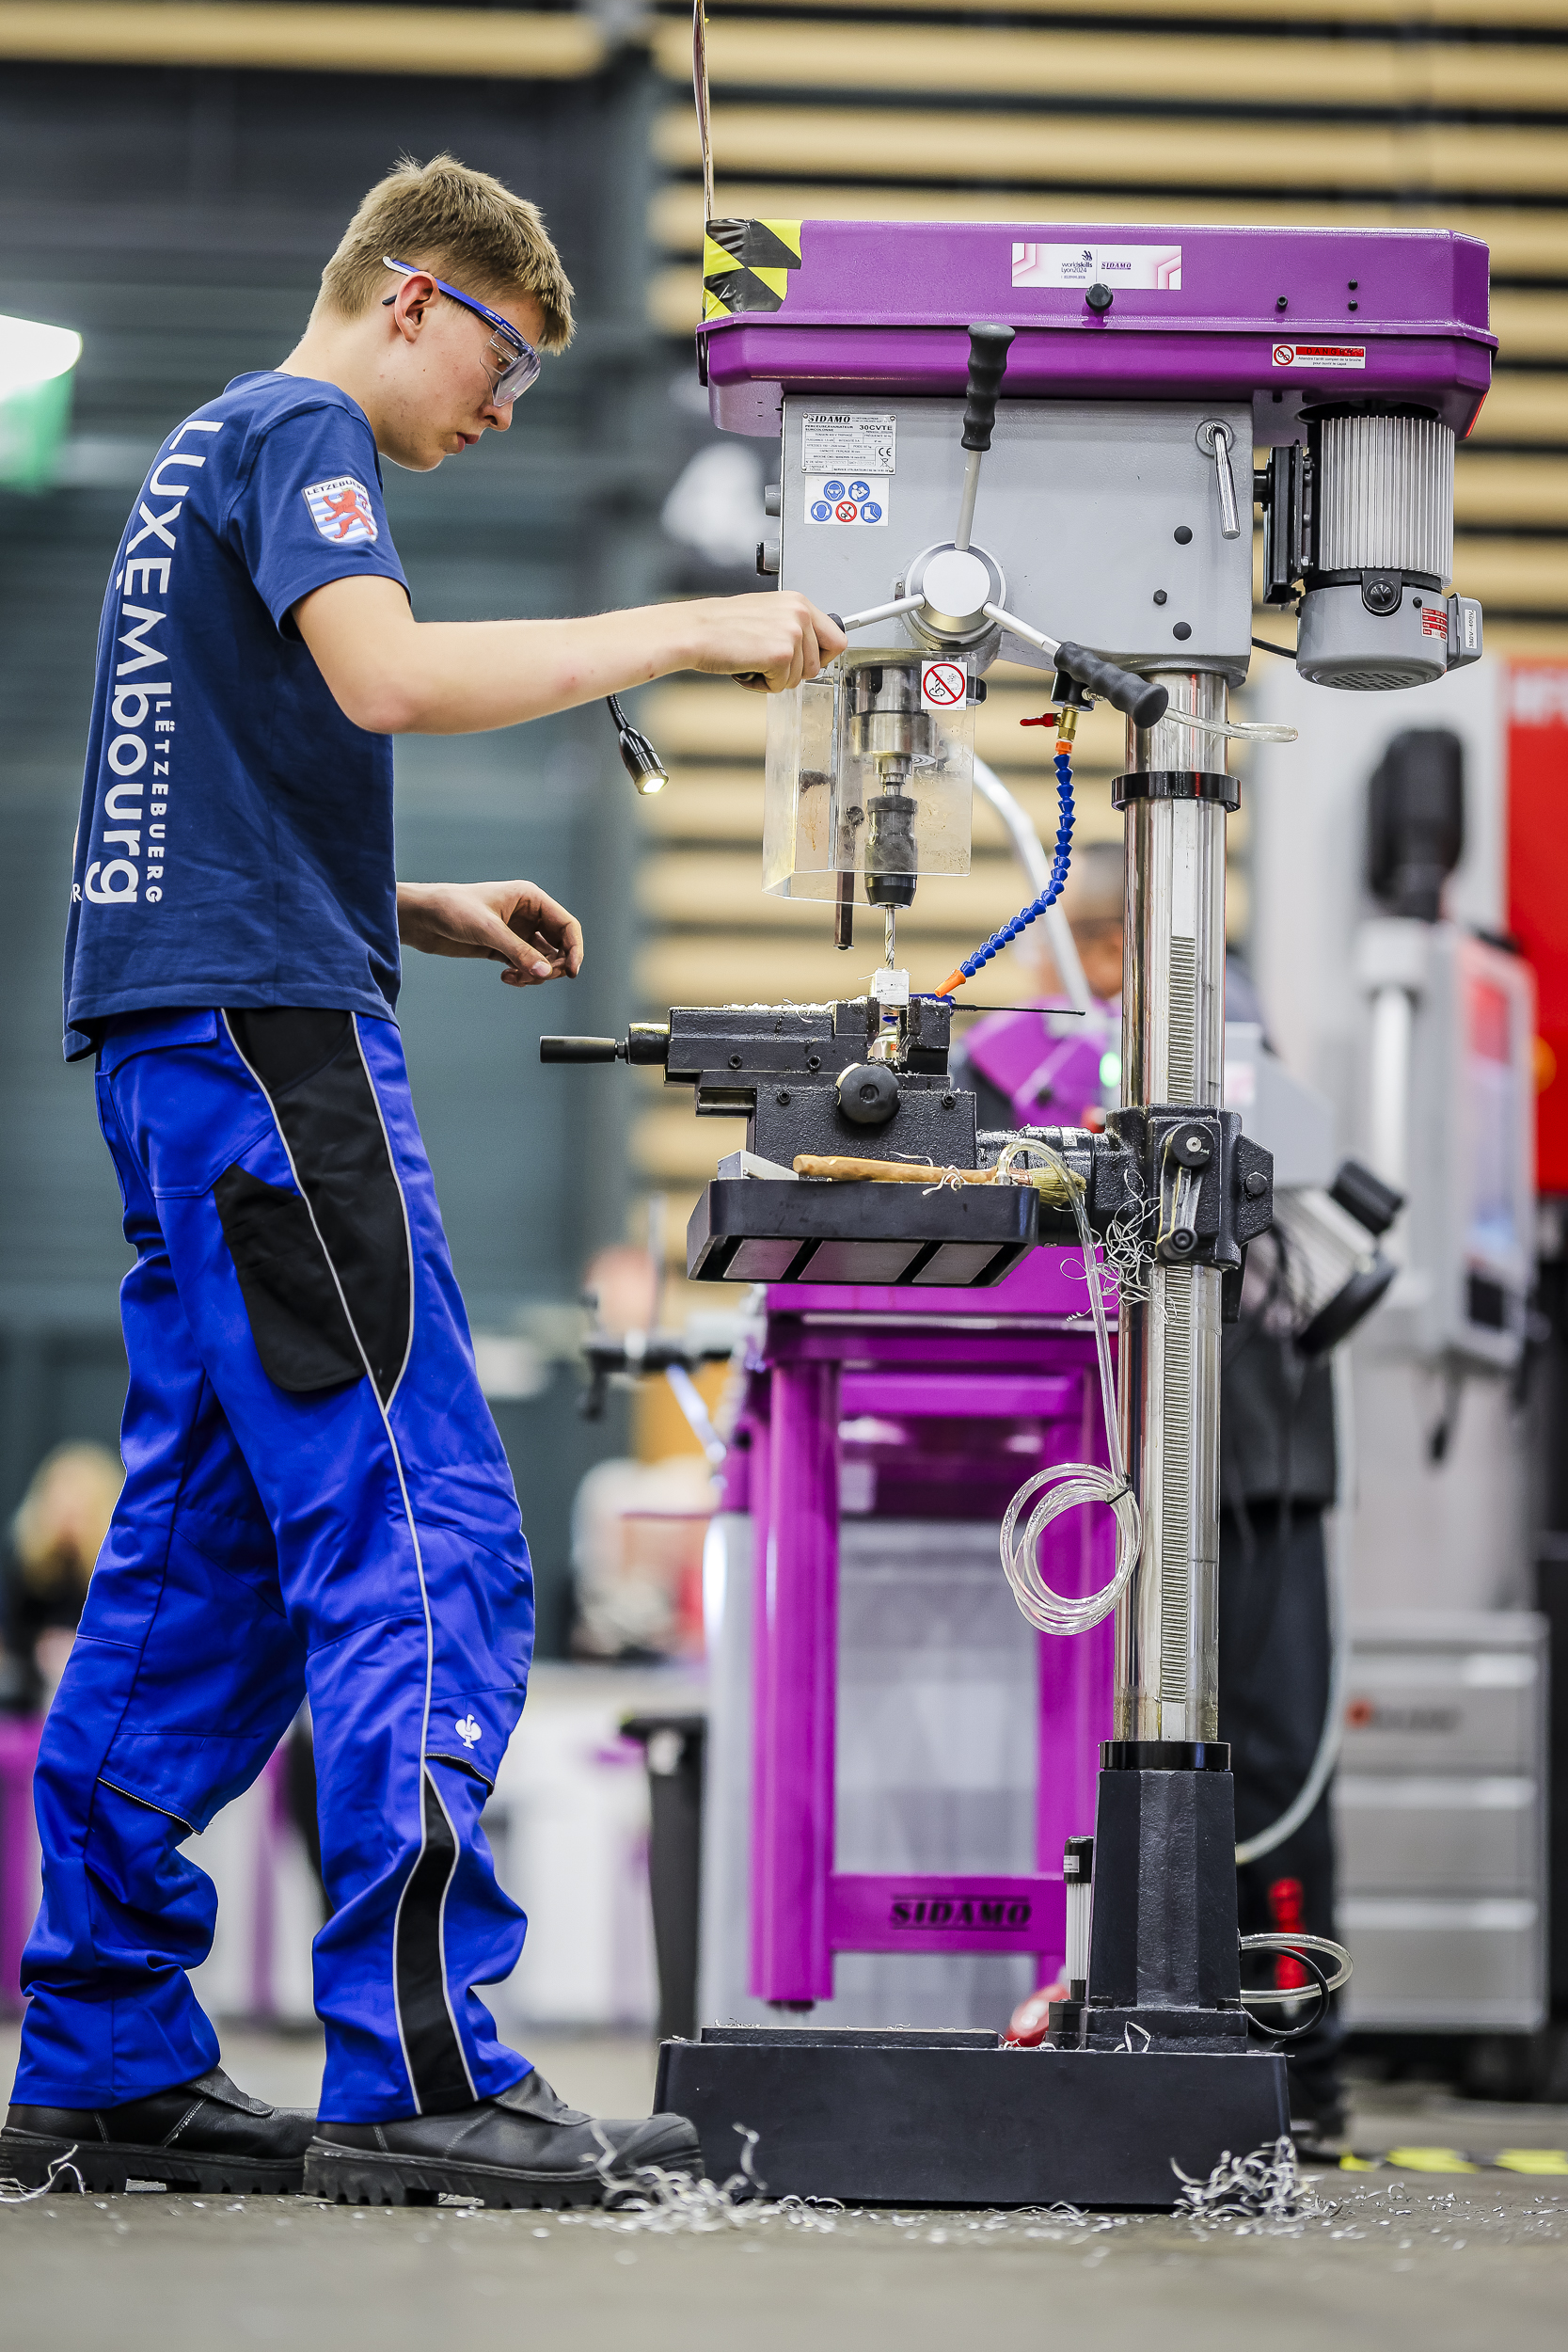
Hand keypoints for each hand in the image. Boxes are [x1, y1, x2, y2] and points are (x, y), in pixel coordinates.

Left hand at [396, 880, 582, 987]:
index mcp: (530, 898)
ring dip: (535, 974)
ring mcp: (515, 932)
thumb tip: (546, 973)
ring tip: (515, 977)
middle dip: (554, 966)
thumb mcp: (488, 931)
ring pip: (543, 960)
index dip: (575, 949)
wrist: (420, 917)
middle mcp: (527, 914)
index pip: (567, 925)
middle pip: (560, 946)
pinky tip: (506, 977)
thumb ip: (519, 952)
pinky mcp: (502, 948)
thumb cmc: (452, 909)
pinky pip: (525, 966)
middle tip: (538, 977)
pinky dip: (522, 976)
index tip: (572, 972)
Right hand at [687, 591, 845, 692]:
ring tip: (751, 660)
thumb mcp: (765, 614)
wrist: (694, 631)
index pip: (836, 638)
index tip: (807, 661)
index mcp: (797, 602)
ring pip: (799, 677)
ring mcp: (793, 634)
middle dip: (792, 671)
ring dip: (774, 678)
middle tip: (766, 661)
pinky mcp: (781, 655)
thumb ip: (791, 626)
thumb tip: (810, 649)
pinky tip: (746, 667)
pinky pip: (782, 685)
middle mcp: (800, 614)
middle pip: (818, 664)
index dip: (821, 656)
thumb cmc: (720, 625)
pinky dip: (762, 684)